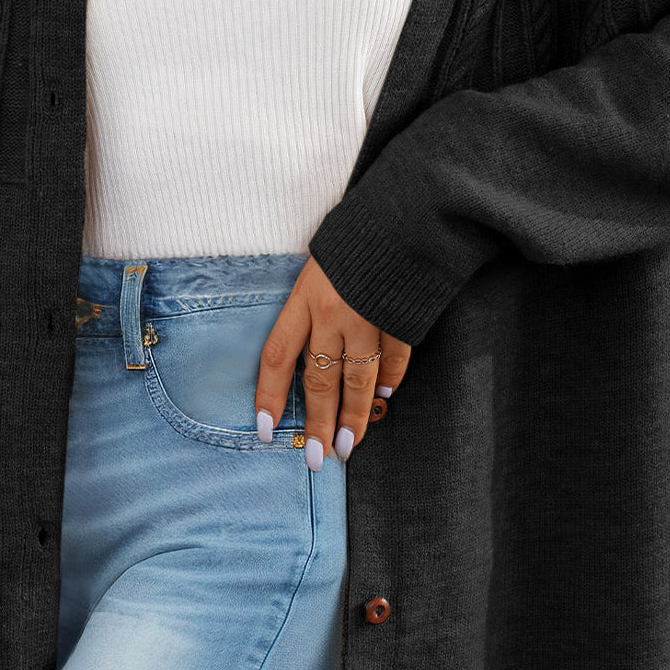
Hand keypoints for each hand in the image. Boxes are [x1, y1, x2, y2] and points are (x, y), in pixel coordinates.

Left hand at [254, 255, 410, 470]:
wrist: (402, 211)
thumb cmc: (352, 238)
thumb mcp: (315, 267)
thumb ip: (308, 310)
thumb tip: (303, 355)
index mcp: (305, 298)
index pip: (278, 357)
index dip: (270, 396)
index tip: (266, 430)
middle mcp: (334, 313)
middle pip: (321, 380)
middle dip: (319, 423)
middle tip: (318, 458)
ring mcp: (371, 318)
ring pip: (359, 380)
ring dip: (354, 417)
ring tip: (349, 445)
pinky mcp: (402, 319)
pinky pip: (394, 360)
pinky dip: (389, 381)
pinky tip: (384, 399)